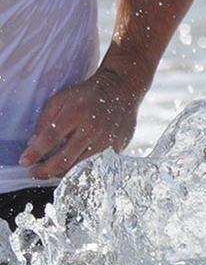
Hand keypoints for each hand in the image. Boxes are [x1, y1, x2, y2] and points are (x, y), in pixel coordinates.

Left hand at [21, 69, 143, 178]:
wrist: (121, 90)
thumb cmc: (87, 95)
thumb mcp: (60, 99)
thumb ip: (45, 121)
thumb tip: (33, 144)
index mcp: (76, 113)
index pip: (50, 138)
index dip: (35, 153)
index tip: (24, 162)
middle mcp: (93, 129)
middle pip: (65, 158)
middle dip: (46, 170)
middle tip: (36, 173)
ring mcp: (107, 141)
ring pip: (80, 166)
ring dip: (63, 172)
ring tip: (52, 171)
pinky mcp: (117, 148)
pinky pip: (95, 164)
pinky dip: (81, 167)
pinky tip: (73, 165)